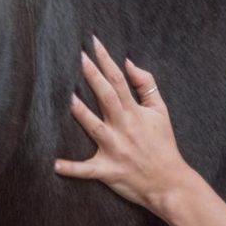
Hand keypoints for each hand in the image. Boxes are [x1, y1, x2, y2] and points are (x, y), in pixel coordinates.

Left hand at [55, 37, 193, 213]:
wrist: (169, 182)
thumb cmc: (163, 144)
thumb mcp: (161, 111)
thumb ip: (146, 85)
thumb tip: (129, 64)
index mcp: (135, 112)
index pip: (119, 80)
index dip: (106, 60)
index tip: (94, 43)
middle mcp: (123, 127)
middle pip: (106, 97)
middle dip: (93, 76)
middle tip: (79, 57)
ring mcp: (115, 149)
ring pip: (95, 128)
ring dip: (81, 113)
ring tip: (68, 98)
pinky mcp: (108, 170)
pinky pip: (87, 170)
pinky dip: (72, 169)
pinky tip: (55, 164)